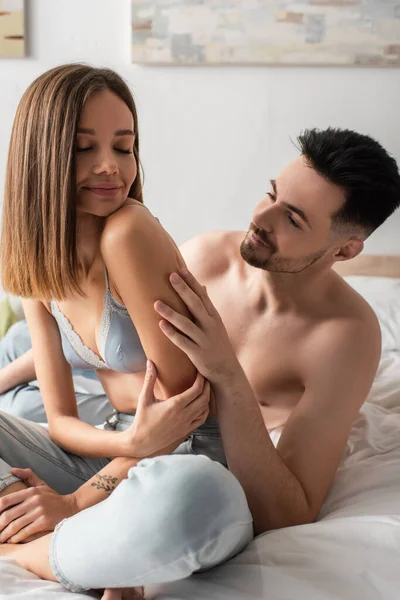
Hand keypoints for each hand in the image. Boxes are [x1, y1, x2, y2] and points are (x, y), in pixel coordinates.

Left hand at [0, 468, 76, 543]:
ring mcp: (39, 512)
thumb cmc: (53, 497)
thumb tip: (12, 469)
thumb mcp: (41, 485)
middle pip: (8, 515)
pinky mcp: (44, 522)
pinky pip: (25, 532)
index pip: (6, 500)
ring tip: (1, 539)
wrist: (71, 507)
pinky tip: (12, 540)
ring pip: (15, 526)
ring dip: (5, 534)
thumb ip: (27, 476)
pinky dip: (16, 538)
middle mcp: (34, 501)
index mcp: (31, 491)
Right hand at [121, 361, 209, 458]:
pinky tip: (202, 404)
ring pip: (205, 408)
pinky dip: (205, 410)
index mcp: (175, 405)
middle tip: (204, 377)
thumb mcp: (144, 398)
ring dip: (207, 397)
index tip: (200, 372)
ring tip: (204, 388)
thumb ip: (150, 379)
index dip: (201, 379)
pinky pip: (202, 419)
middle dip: (206, 386)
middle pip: (204, 397)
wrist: (142, 442)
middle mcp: (184, 415)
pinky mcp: (187, 430)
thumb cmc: (142, 419)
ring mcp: (187, 424)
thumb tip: (150, 362)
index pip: (196, 389)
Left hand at [154, 269, 238, 384]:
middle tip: (170, 276)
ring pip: (185, 323)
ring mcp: (203, 339)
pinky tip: (160, 325)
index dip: (191, 282)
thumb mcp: (215, 323)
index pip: (202, 295)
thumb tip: (202, 286)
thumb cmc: (217, 343)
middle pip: (195, 304)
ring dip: (170, 312)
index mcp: (213, 316)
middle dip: (183, 290)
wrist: (226, 370)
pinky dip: (171, 333)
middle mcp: (210, 325)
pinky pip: (182, 341)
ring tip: (156, 303)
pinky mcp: (197, 353)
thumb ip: (207, 306)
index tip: (181, 269)